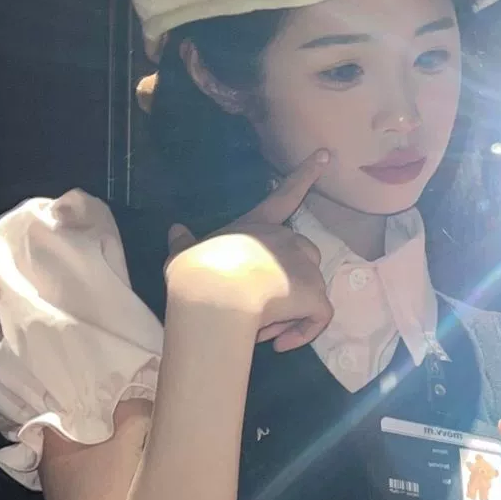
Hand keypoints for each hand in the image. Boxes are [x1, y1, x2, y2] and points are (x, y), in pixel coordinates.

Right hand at [162, 150, 334, 351]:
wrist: (214, 294)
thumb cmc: (196, 271)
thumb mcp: (184, 253)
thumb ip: (185, 244)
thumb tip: (175, 230)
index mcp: (257, 225)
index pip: (285, 193)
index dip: (305, 173)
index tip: (325, 155)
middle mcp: (286, 239)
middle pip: (306, 255)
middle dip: (290, 283)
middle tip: (261, 311)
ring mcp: (305, 266)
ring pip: (310, 292)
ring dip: (291, 314)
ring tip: (262, 331)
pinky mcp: (315, 294)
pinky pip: (319, 318)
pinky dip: (305, 333)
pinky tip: (280, 344)